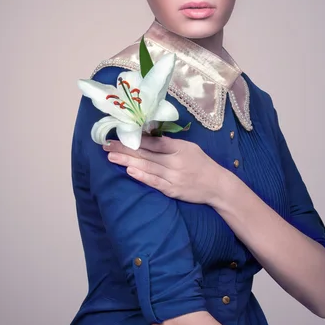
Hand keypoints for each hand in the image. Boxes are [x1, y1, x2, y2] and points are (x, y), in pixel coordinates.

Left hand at [102, 135, 224, 205]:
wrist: (216, 185)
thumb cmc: (201, 163)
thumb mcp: (189, 147)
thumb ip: (170, 143)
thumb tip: (149, 136)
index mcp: (179, 148)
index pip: (154, 142)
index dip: (136, 138)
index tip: (119, 133)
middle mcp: (174, 161)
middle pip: (146, 153)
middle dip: (125, 148)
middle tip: (107, 144)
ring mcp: (173, 176)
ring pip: (147, 167)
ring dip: (127, 161)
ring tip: (111, 156)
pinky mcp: (172, 190)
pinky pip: (154, 182)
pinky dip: (141, 176)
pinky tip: (129, 170)